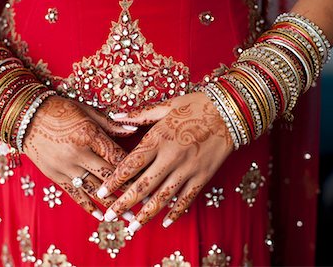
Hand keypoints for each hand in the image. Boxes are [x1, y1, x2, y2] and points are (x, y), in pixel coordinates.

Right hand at [23, 96, 135, 220]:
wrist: (25, 116)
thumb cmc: (59, 109)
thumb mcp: (86, 111)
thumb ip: (110, 124)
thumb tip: (132, 131)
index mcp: (88, 134)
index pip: (116, 156)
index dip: (133, 168)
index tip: (148, 177)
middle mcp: (78, 154)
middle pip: (108, 176)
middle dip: (128, 189)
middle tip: (147, 201)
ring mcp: (65, 167)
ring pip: (94, 189)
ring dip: (113, 204)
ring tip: (130, 216)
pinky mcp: (54, 175)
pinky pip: (74, 194)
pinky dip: (88, 206)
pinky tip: (100, 217)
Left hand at [96, 92, 232, 231]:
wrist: (231, 111)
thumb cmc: (196, 105)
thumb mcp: (166, 106)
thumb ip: (139, 114)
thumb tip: (116, 116)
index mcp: (158, 138)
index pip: (131, 164)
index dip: (114, 181)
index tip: (101, 193)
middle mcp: (171, 157)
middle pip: (143, 186)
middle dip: (124, 203)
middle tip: (110, 217)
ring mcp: (188, 168)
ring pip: (163, 197)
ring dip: (146, 214)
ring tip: (132, 228)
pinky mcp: (203, 176)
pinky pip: (187, 198)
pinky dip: (176, 212)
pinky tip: (166, 222)